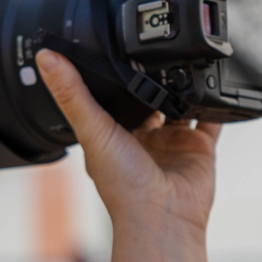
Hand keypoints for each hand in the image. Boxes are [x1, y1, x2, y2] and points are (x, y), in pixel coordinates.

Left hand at [34, 49, 218, 233]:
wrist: (164, 216)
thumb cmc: (123, 187)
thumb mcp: (92, 131)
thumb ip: (72, 94)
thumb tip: (46, 58)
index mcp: (114, 135)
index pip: (114, 96)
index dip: (115, 74)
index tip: (114, 45)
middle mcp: (145, 138)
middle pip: (150, 98)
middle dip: (153, 77)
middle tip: (155, 47)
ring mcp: (174, 142)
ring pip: (181, 104)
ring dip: (184, 84)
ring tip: (185, 57)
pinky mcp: (200, 147)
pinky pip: (211, 119)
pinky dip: (216, 103)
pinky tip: (216, 81)